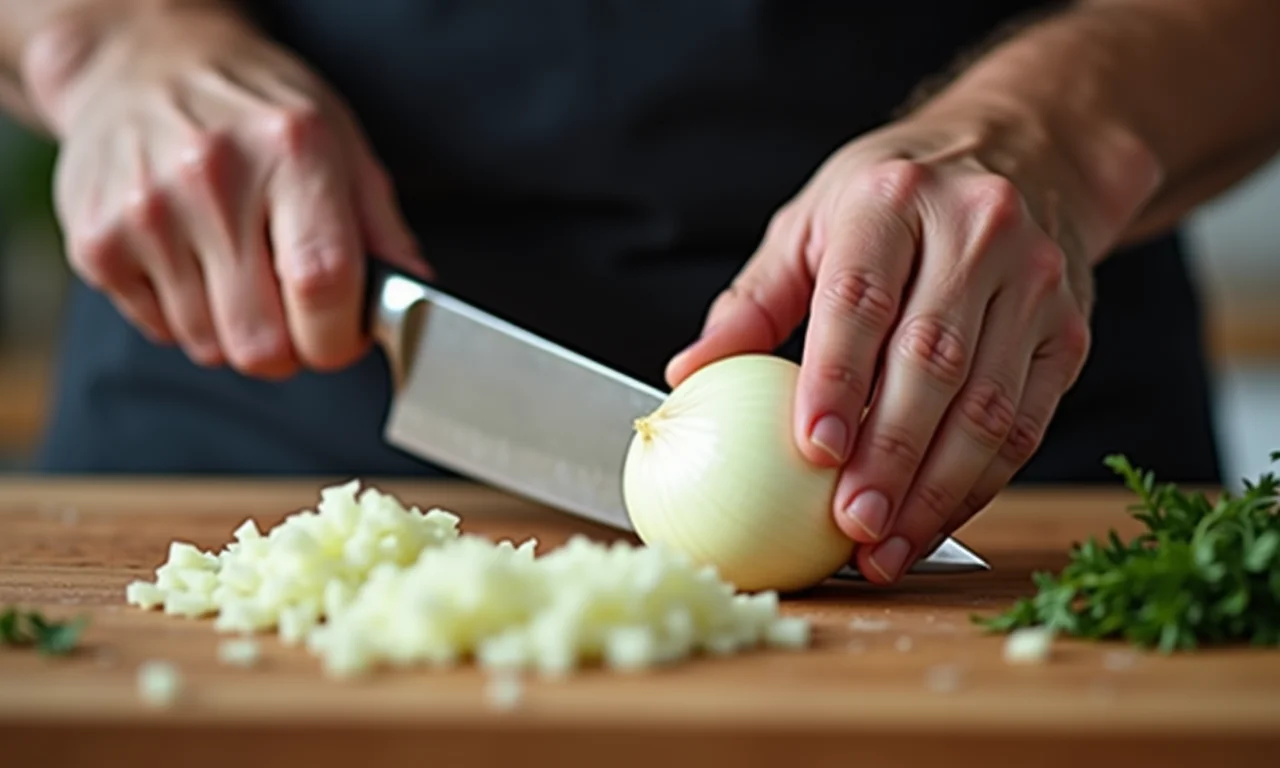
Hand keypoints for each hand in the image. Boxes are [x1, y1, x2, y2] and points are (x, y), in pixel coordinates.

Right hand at [22, 5, 427, 377]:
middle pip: (263, 341)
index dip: (340, 338)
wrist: (144, 64)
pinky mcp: (97, 241)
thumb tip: (414, 298)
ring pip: (211, 347)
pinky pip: (162, 332)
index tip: (343, 337)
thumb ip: (384, 230)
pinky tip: (194, 262)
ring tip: (240, 272)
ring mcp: (146, 211)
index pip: (323, 284)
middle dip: (292, 351)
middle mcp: (212, 177)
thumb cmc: (259, 111)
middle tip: (295, 317)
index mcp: (292, 150)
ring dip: (238, 332)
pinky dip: (186, 318)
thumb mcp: (343, 144)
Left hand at [667, 109, 1124, 583]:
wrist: (1027, 155)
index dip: (836, 380)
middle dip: (889, 455)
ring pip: (988, 404)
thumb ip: (754, 301)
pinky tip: (935, 520)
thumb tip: (687, 373)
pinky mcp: (1069, 332)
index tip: (811, 451)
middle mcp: (976, 232)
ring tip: (886, 546)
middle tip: (851, 524)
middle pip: (932, 360)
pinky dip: (980, 483)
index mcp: (893, 198)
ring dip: (936, 489)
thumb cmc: (894, 199)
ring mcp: (1036, 283)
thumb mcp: (813, 223)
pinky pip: (1025, 422)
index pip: (862, 299)